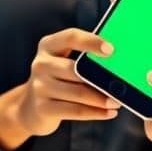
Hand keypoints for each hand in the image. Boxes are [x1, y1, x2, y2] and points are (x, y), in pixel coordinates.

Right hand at [1, 27, 121, 141]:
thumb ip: (83, 59)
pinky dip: (95, 113)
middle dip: (101, 79)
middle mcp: (41, 64)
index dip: (91, 41)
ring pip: (79, 93)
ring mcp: (40, 87)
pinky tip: (108, 113)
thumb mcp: (62, 62)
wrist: (30, 107)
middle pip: (76, 69)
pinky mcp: (43, 108)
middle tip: (122, 85)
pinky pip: (76, 111)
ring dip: (101, 99)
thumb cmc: (57, 80)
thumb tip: (116, 63)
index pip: (71, 37)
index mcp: (48, 46)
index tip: (111, 49)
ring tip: (116, 101)